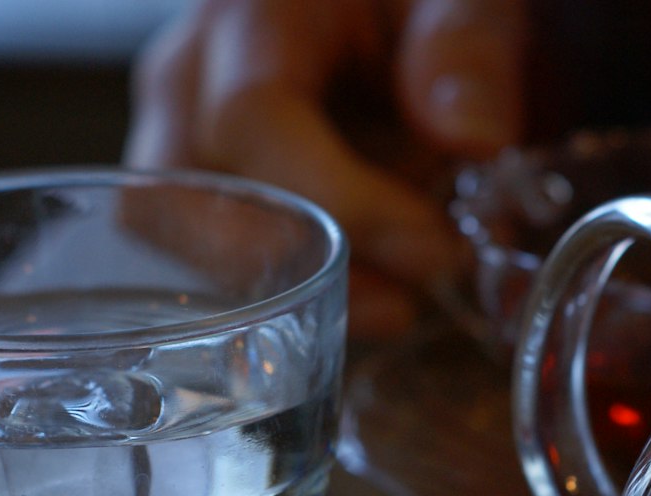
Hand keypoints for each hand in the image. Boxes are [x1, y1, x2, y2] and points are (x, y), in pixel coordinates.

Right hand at [127, 0, 527, 336]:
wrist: (401, 20)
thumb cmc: (415, 4)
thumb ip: (466, 48)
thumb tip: (473, 134)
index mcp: (252, 16)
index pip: (253, 119)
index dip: (343, 199)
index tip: (435, 248)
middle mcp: (191, 81)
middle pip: (177, 199)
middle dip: (291, 273)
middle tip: (400, 307)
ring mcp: (185, 143)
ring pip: (181, 249)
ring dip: (286, 301)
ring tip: (395, 310)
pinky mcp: (208, 199)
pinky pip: (213, 270)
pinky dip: (288, 303)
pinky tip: (374, 305)